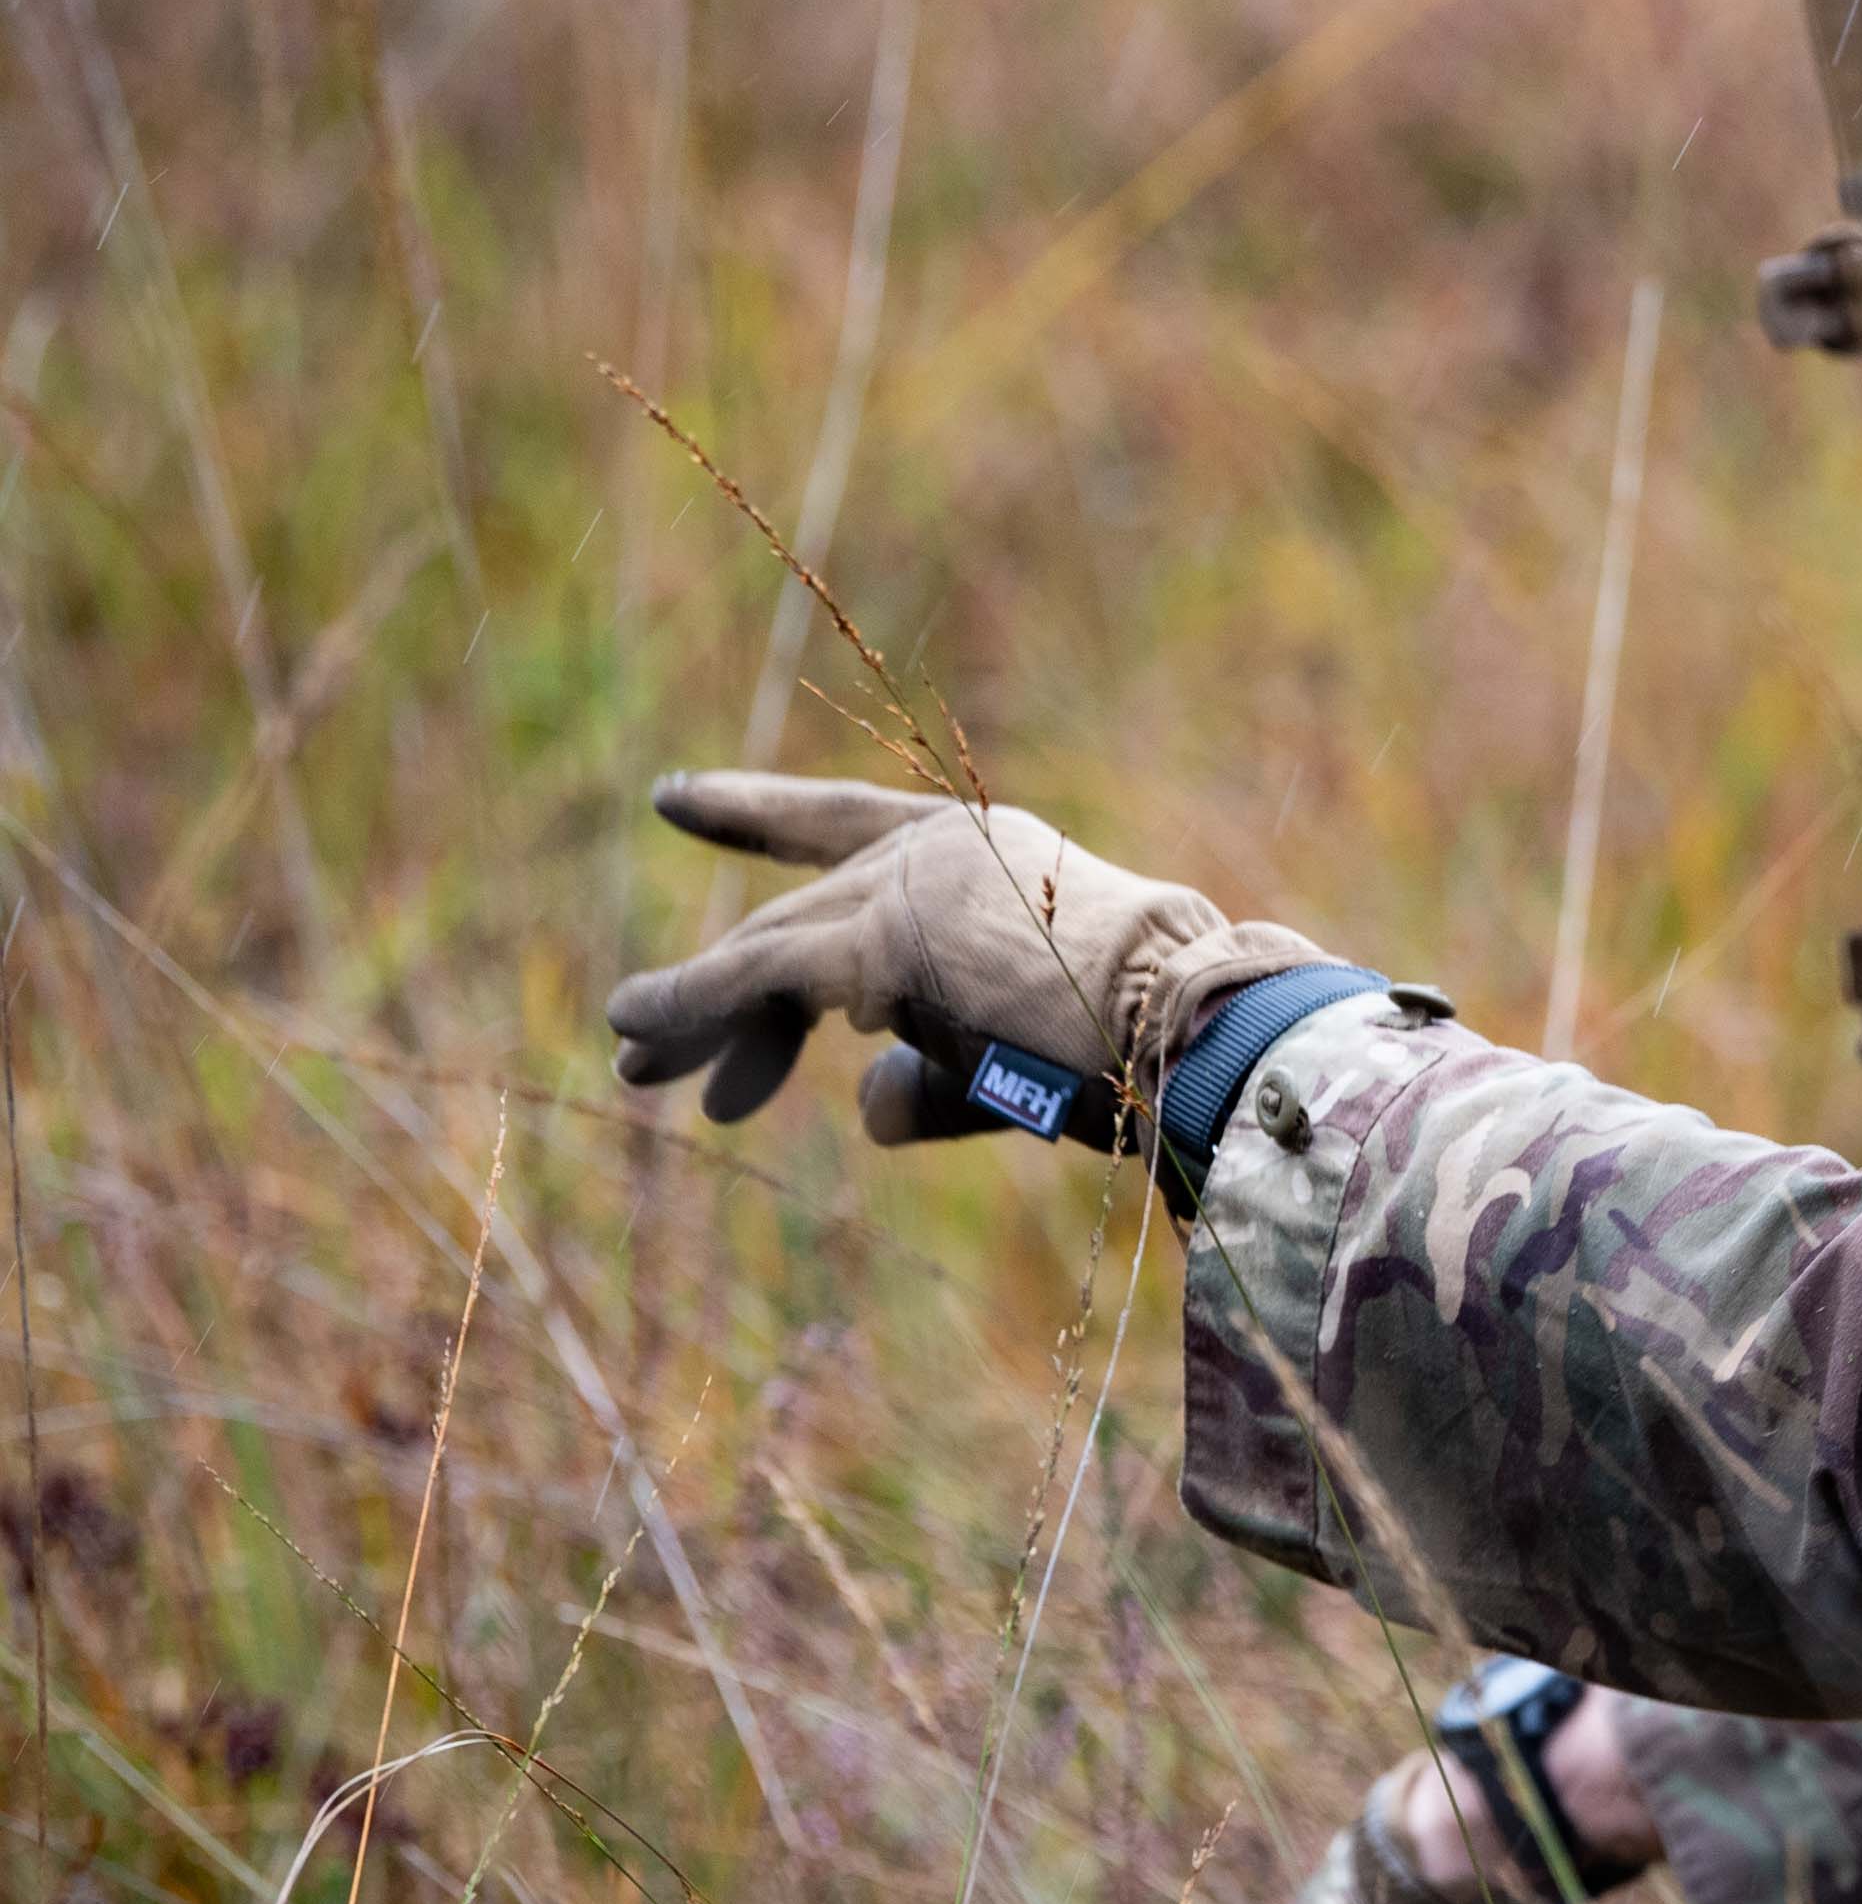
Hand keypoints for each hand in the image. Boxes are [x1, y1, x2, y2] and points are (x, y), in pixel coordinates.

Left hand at [608, 773, 1333, 1145]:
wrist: (1188, 1033)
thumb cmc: (1138, 1048)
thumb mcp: (1018, 1050)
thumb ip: (935, 1068)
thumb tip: (869, 1105)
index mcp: (986, 851)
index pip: (848, 823)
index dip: (758, 812)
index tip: (673, 798)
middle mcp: (938, 849)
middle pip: (801, 914)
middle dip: (723, 985)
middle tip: (640, 1035)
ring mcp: (909, 886)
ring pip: (771, 948)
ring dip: (694, 1010)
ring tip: (632, 1062)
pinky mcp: (882, 940)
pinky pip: (761, 979)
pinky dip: (693, 1005)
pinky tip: (639, 1028)